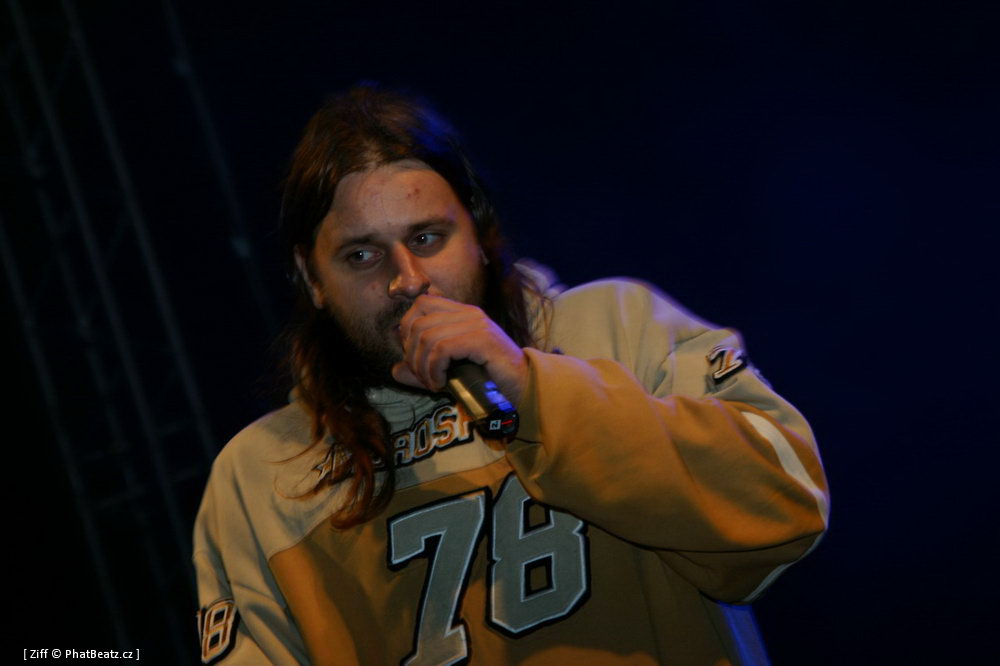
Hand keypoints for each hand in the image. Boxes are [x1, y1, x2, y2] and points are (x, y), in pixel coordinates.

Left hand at [391, 294, 527, 404]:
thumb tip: (396, 371)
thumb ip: (423, 369)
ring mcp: (476, 324)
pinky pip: (443, 349)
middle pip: (418, 323)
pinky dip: (435, 369)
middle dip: (413, 355)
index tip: (415, 357)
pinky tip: (442, 383)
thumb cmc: (488, 377)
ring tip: (434, 384)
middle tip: (424, 378)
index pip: (420, 304)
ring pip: (427, 337)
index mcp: (461, 312)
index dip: (407, 329)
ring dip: (423, 367)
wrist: (522, 385)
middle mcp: (468, 313)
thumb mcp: (450, 370)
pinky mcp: (482, 340)